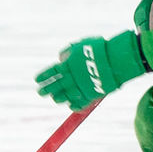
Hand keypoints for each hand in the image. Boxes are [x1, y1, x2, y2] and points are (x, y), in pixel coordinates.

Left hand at [34, 31, 151, 110]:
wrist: (115, 59)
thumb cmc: (99, 48)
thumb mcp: (80, 45)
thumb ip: (68, 51)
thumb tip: (60, 57)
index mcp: (67, 65)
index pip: (51, 72)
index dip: (43, 77)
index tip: (37, 80)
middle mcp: (71, 78)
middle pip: (54, 86)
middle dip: (46, 90)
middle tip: (40, 92)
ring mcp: (80, 88)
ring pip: (65, 96)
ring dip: (58, 98)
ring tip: (55, 99)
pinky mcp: (90, 95)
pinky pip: (79, 104)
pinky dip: (74, 106)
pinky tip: (70, 105)